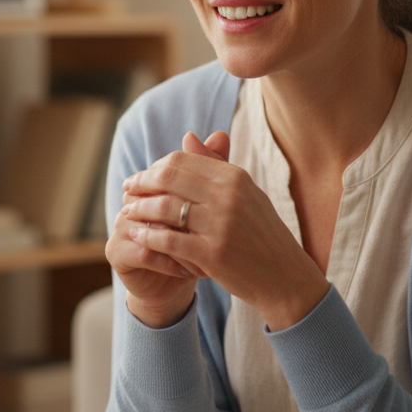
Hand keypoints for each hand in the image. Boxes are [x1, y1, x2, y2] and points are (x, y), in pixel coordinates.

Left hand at [121, 131, 328, 330]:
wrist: (285, 276)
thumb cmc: (261, 234)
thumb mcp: (244, 194)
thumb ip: (213, 165)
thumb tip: (187, 135)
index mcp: (235, 177)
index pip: (182, 160)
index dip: (155, 167)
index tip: (141, 177)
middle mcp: (228, 196)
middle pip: (168, 178)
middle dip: (141, 183)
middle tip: (126, 190)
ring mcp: (220, 225)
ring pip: (164, 207)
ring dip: (139, 208)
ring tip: (126, 212)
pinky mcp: (213, 254)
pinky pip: (168, 239)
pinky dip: (147, 235)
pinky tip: (136, 235)